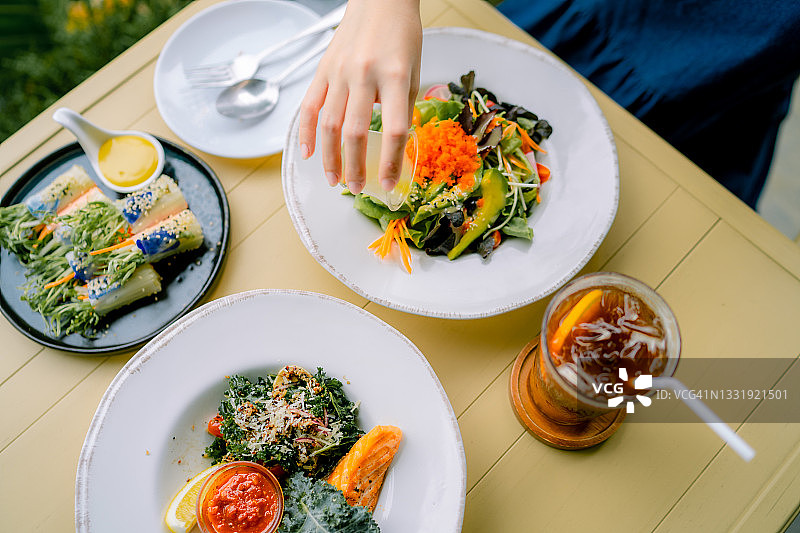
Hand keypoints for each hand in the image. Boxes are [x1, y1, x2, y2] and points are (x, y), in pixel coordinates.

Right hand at [298, 0, 421, 193]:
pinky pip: (310, 106)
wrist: (380, 1)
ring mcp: (340, 72)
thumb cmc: (401, 36)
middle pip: (356, 131)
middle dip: (356, 166)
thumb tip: (395, 146)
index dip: (391, 162)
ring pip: (330, 124)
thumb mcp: (414, 72)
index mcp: (396, 76)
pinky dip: (307, 132)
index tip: (389, 183)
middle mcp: (365, 74)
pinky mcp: (323, 69)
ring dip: (331, 157)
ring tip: (335, 179)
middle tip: (358, 187)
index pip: (393, 129)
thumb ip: (404, 108)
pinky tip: (308, 153)